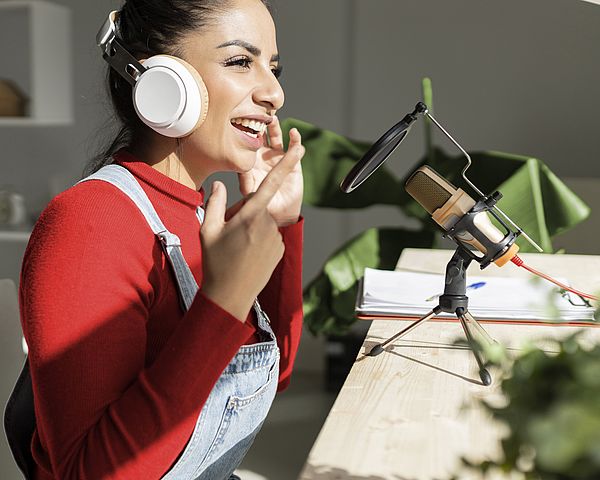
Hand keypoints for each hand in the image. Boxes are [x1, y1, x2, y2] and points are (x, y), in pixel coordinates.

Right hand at [200, 136, 304, 320]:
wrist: (230, 295)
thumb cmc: (216, 261)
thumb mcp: (208, 229)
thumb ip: (214, 202)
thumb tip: (219, 184)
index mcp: (251, 215)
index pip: (271, 182)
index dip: (288, 163)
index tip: (301, 147)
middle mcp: (268, 224)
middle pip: (257, 207)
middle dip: (244, 214)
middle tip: (229, 235)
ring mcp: (277, 238)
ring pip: (263, 222)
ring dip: (251, 229)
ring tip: (237, 248)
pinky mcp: (281, 249)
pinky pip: (269, 236)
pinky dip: (259, 241)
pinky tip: (247, 255)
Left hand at [238, 117, 303, 225]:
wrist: (278, 216)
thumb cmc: (258, 207)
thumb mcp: (248, 193)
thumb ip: (243, 181)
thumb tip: (233, 171)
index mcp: (250, 162)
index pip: (246, 142)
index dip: (244, 130)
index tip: (240, 117)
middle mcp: (263, 157)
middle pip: (260, 135)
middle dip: (259, 123)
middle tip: (257, 110)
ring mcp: (278, 159)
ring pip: (276, 138)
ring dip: (275, 127)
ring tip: (273, 118)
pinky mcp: (293, 163)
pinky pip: (295, 148)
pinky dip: (295, 140)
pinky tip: (294, 133)